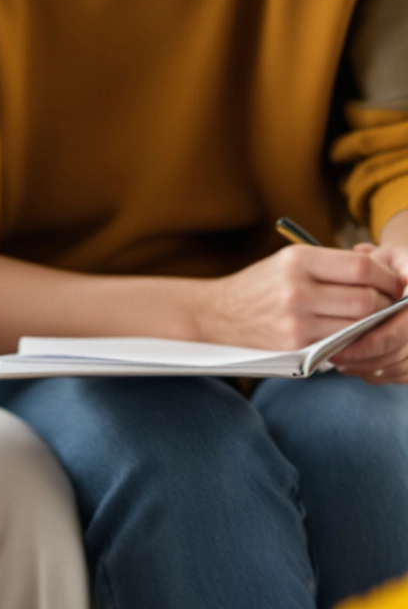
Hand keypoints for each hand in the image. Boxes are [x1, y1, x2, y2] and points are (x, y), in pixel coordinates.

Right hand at [197, 246, 404, 369]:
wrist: (217, 315)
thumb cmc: (261, 285)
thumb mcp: (289, 261)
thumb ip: (331, 265)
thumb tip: (381, 273)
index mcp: (298, 261)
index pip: (361, 267)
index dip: (386, 275)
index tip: (392, 280)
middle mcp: (296, 290)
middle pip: (366, 299)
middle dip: (386, 302)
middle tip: (389, 302)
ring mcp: (296, 323)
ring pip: (358, 326)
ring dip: (373, 324)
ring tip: (372, 318)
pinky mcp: (295, 347)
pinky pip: (340, 344)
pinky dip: (352, 339)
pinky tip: (350, 333)